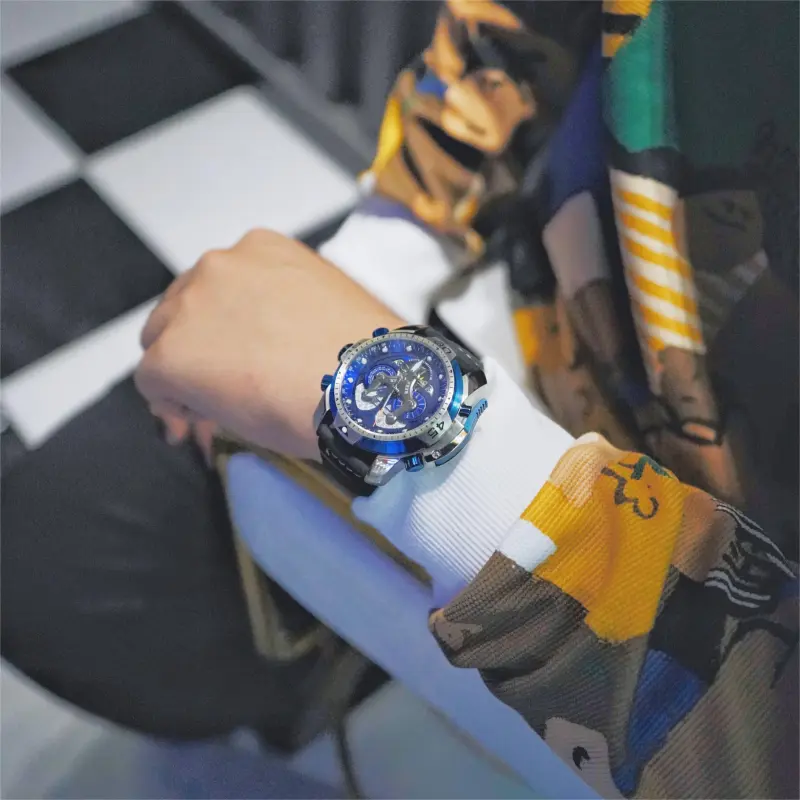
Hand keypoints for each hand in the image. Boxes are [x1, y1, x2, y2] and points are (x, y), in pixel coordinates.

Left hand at [135, 230, 404, 460]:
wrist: (361, 386)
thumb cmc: (361, 356)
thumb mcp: (324, 309)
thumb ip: (286, 312)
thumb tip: (272, 348)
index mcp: (263, 249)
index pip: (223, 287)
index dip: (224, 328)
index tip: (236, 358)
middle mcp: (221, 264)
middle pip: (184, 308)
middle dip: (198, 347)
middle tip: (221, 386)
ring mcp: (191, 306)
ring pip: (163, 341)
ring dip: (183, 372)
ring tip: (211, 410)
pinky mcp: (171, 352)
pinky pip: (152, 382)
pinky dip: (170, 405)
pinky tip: (194, 426)